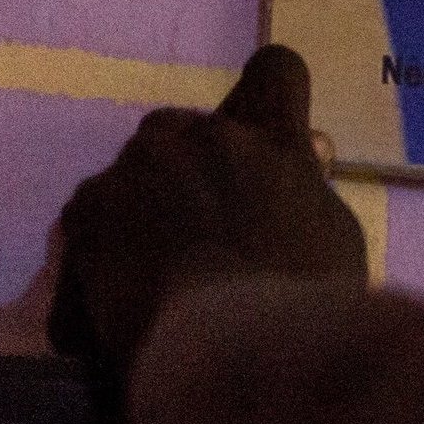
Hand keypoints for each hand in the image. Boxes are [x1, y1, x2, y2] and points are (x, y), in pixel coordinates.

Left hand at [48, 45, 367, 381]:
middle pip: (187, 126)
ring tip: (149, 270)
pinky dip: (100, 245)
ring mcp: (145, 164)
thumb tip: (304, 156)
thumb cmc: (303, 303)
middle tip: (198, 228)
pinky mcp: (90, 203)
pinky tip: (113, 294)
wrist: (226, 351)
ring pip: (136, 166)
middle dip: (189, 165)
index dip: (267, 95)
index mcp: (276, 140)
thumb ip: (307, 190)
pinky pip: (92, 210)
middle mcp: (209, 135)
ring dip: (143, 202)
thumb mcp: (332, 238)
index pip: (276, 71)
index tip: (265, 135)